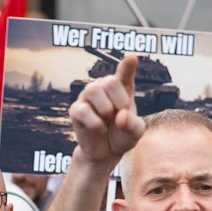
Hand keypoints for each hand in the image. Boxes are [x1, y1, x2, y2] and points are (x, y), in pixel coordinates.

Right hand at [68, 52, 146, 167]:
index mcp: (122, 87)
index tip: (132, 58)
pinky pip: (83, 110)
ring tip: (108, 121)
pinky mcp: (76, 110)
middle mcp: (103, 87)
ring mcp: (87, 97)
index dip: (127, 65)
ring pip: (93, 90)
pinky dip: (95, 123)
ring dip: (105, 109)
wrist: (106, 152)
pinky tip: (100, 129)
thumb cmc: (122, 136)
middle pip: (109, 81)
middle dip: (119, 101)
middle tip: (120, 115)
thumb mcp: (135, 132)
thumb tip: (119, 117)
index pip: (125, 72)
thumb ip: (133, 124)